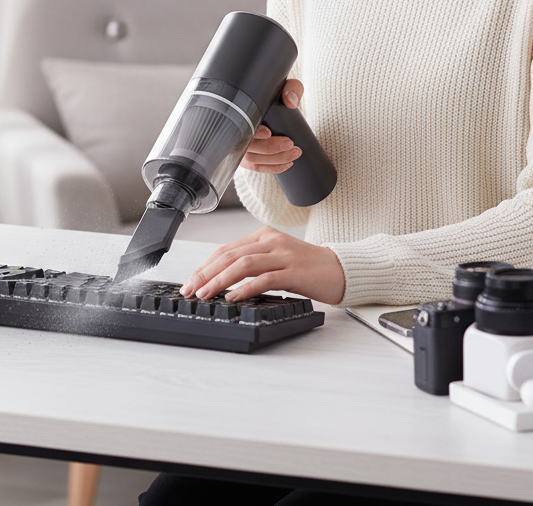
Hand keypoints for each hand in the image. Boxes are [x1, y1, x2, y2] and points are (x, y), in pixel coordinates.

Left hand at [178, 226, 345, 304]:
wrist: (341, 270)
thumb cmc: (308, 269)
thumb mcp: (276, 260)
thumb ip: (254, 264)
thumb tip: (223, 280)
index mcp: (264, 236)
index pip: (226, 249)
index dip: (205, 265)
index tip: (191, 281)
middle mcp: (271, 241)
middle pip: (229, 254)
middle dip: (206, 273)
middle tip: (190, 289)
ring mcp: (283, 255)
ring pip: (242, 264)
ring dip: (220, 280)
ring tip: (205, 294)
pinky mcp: (294, 271)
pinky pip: (264, 278)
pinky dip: (245, 288)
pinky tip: (233, 297)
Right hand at [240, 78, 304, 174]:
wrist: (269, 99)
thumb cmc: (274, 93)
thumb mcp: (284, 85)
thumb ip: (291, 88)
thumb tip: (290, 102)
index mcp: (239, 113)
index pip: (240, 127)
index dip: (253, 133)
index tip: (268, 132)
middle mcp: (235, 132)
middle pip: (248, 148)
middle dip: (271, 148)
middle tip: (290, 143)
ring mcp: (239, 146)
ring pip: (253, 160)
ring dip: (275, 159)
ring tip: (295, 153)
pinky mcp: (246, 157)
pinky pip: (256, 167)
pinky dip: (272, 168)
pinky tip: (287, 164)